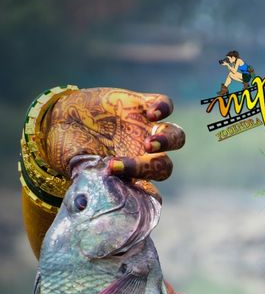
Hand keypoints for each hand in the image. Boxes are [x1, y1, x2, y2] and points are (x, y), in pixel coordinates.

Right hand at [44, 87, 184, 196]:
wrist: (62, 122)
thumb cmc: (71, 150)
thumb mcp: (78, 165)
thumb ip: (90, 175)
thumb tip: (92, 188)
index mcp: (133, 175)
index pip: (149, 187)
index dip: (139, 183)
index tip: (114, 172)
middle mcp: (144, 155)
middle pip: (164, 166)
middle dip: (153, 166)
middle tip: (137, 161)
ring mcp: (146, 129)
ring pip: (174, 138)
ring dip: (167, 141)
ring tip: (150, 142)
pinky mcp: (141, 105)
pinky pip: (165, 105)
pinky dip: (163, 108)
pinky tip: (151, 113)